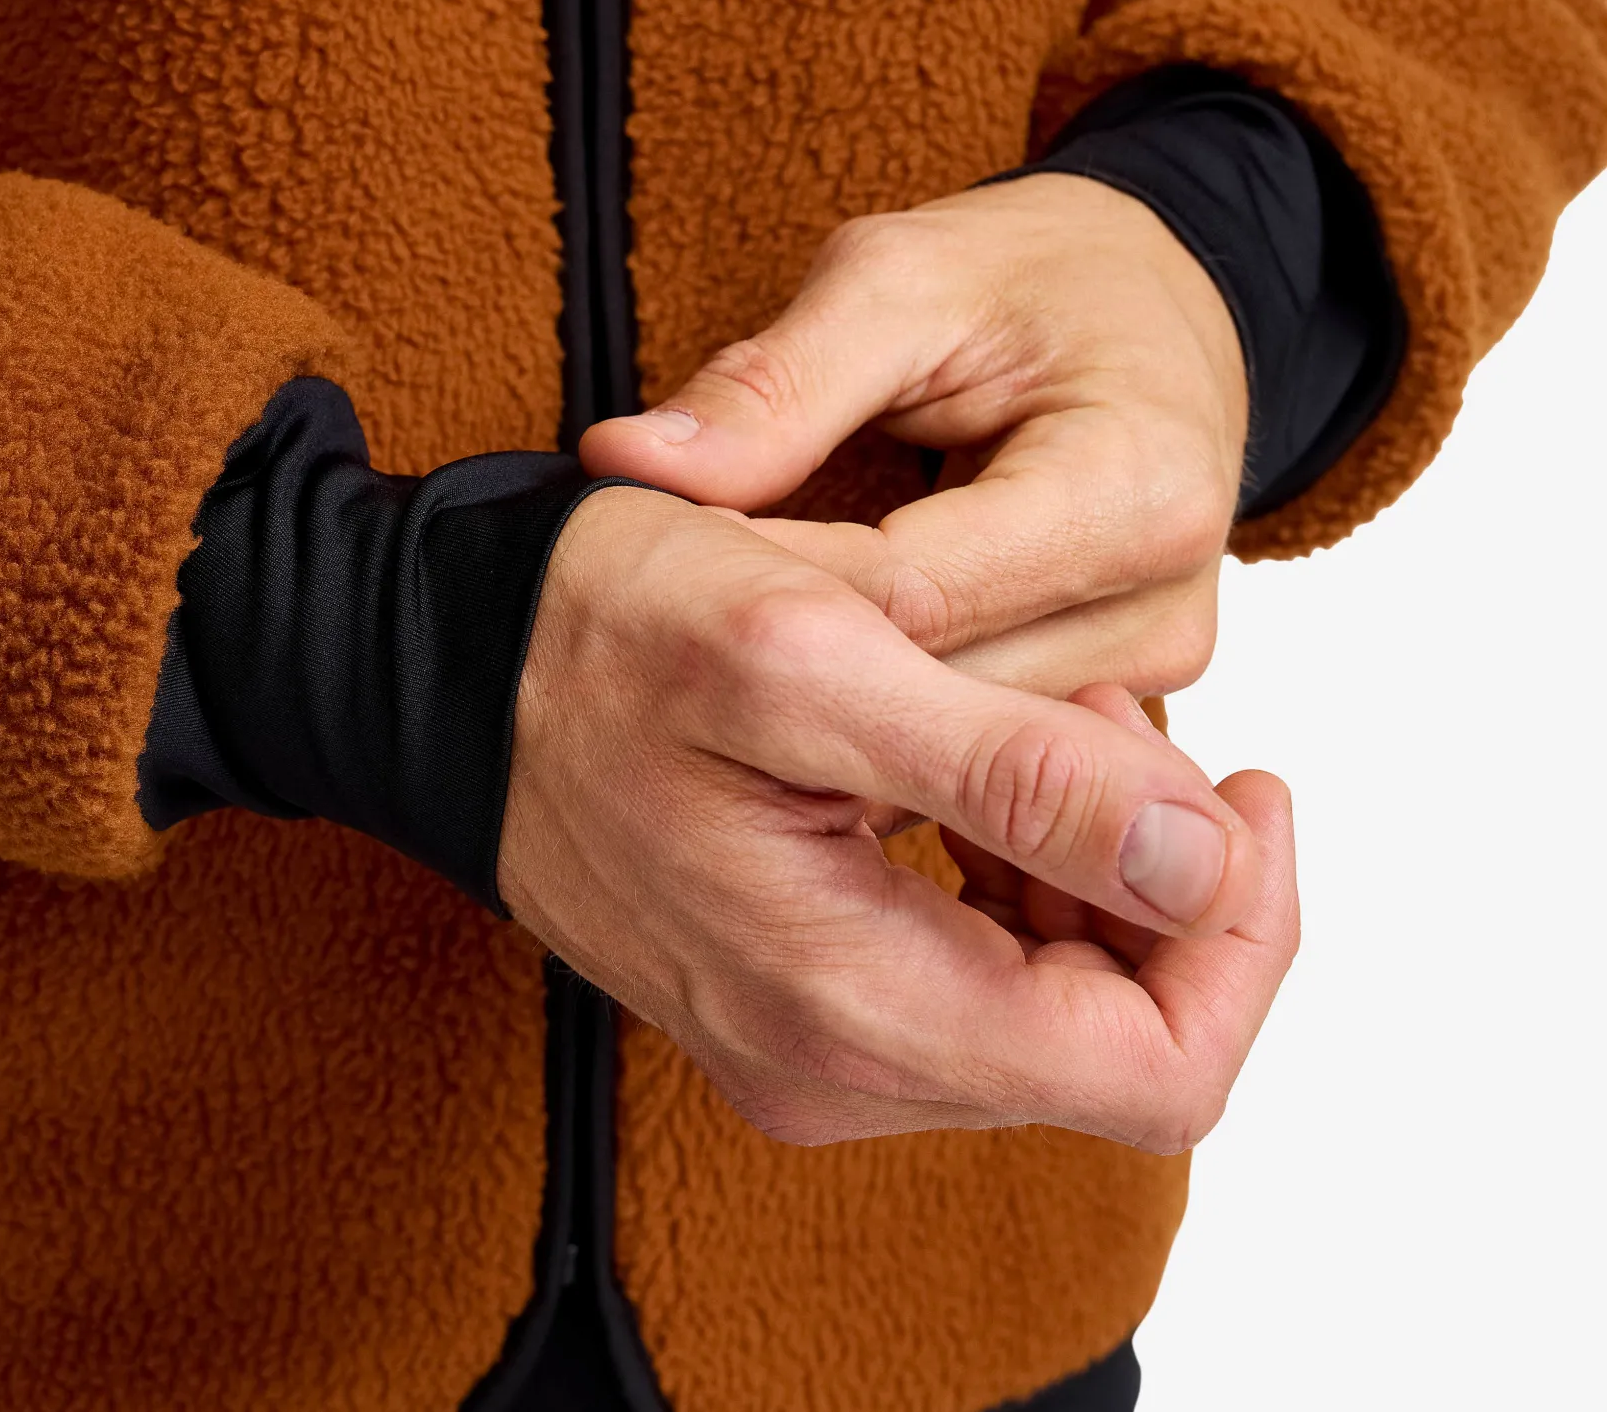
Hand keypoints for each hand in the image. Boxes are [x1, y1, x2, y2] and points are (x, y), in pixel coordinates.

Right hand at [498, 487, 1295, 1148]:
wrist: (452, 667)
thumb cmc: (605, 632)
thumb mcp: (814, 657)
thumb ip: (1015, 774)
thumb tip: (1206, 863)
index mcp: (853, 1007)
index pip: (1161, 1065)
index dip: (1247, 930)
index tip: (1244, 784)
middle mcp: (837, 1067)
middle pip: (1122, 1046)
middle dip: (1165, 880)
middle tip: (1111, 719)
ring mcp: (812, 1042)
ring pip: (1059, 1009)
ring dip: (1094, 866)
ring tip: (1042, 718)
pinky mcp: (796, 996)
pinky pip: (977, 977)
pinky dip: (1022, 872)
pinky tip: (979, 759)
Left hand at [580, 175, 1247, 698]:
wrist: (1150, 310)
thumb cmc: (1033, 278)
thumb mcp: (898, 282)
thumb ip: (775, 383)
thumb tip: (626, 464)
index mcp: (1135, 490)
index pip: (909, 590)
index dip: (763, 582)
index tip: (646, 557)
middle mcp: (1158, 608)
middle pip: (928, 685)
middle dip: (785, 655)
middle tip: (646, 621)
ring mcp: (1143, 674)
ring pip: (941, 742)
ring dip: (822, 701)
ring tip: (711, 652)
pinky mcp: (1111, 706)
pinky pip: (968, 745)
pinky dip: (876, 711)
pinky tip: (796, 683)